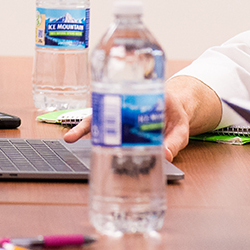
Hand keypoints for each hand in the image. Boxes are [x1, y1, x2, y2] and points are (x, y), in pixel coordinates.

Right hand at [65, 75, 215, 158]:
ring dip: (84, 128)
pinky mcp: (118, 121)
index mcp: (144, 94)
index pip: (123, 96)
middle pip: (104, 108)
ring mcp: (120, 111)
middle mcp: (126, 101)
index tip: (97, 113)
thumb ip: (174, 141)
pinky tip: (81, 143)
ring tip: (69, 138)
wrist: (174, 110)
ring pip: (99, 117)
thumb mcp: (180, 128)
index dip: (107, 104)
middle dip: (88, 122)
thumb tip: (165, 155)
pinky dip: (94, 134)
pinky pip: (104, 127)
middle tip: (72, 136)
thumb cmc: (176, 115)